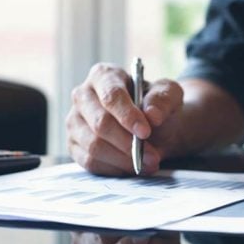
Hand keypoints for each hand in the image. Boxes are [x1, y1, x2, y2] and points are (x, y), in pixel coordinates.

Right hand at [67, 63, 185, 174]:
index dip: (127, 115)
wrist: (154, 128)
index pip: (111, 96)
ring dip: (124, 160)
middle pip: (100, 123)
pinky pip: (90, 162)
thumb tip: (152, 115)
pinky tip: (132, 167)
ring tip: (148, 163)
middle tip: (152, 156)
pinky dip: (114, 168)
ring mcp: (75, 121)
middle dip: (128, 143)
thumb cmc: (157, 106)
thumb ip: (163, 100)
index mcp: (104, 75)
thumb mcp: (169, 95)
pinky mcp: (74, 145)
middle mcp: (83, 95)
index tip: (145, 132)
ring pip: (94, 146)